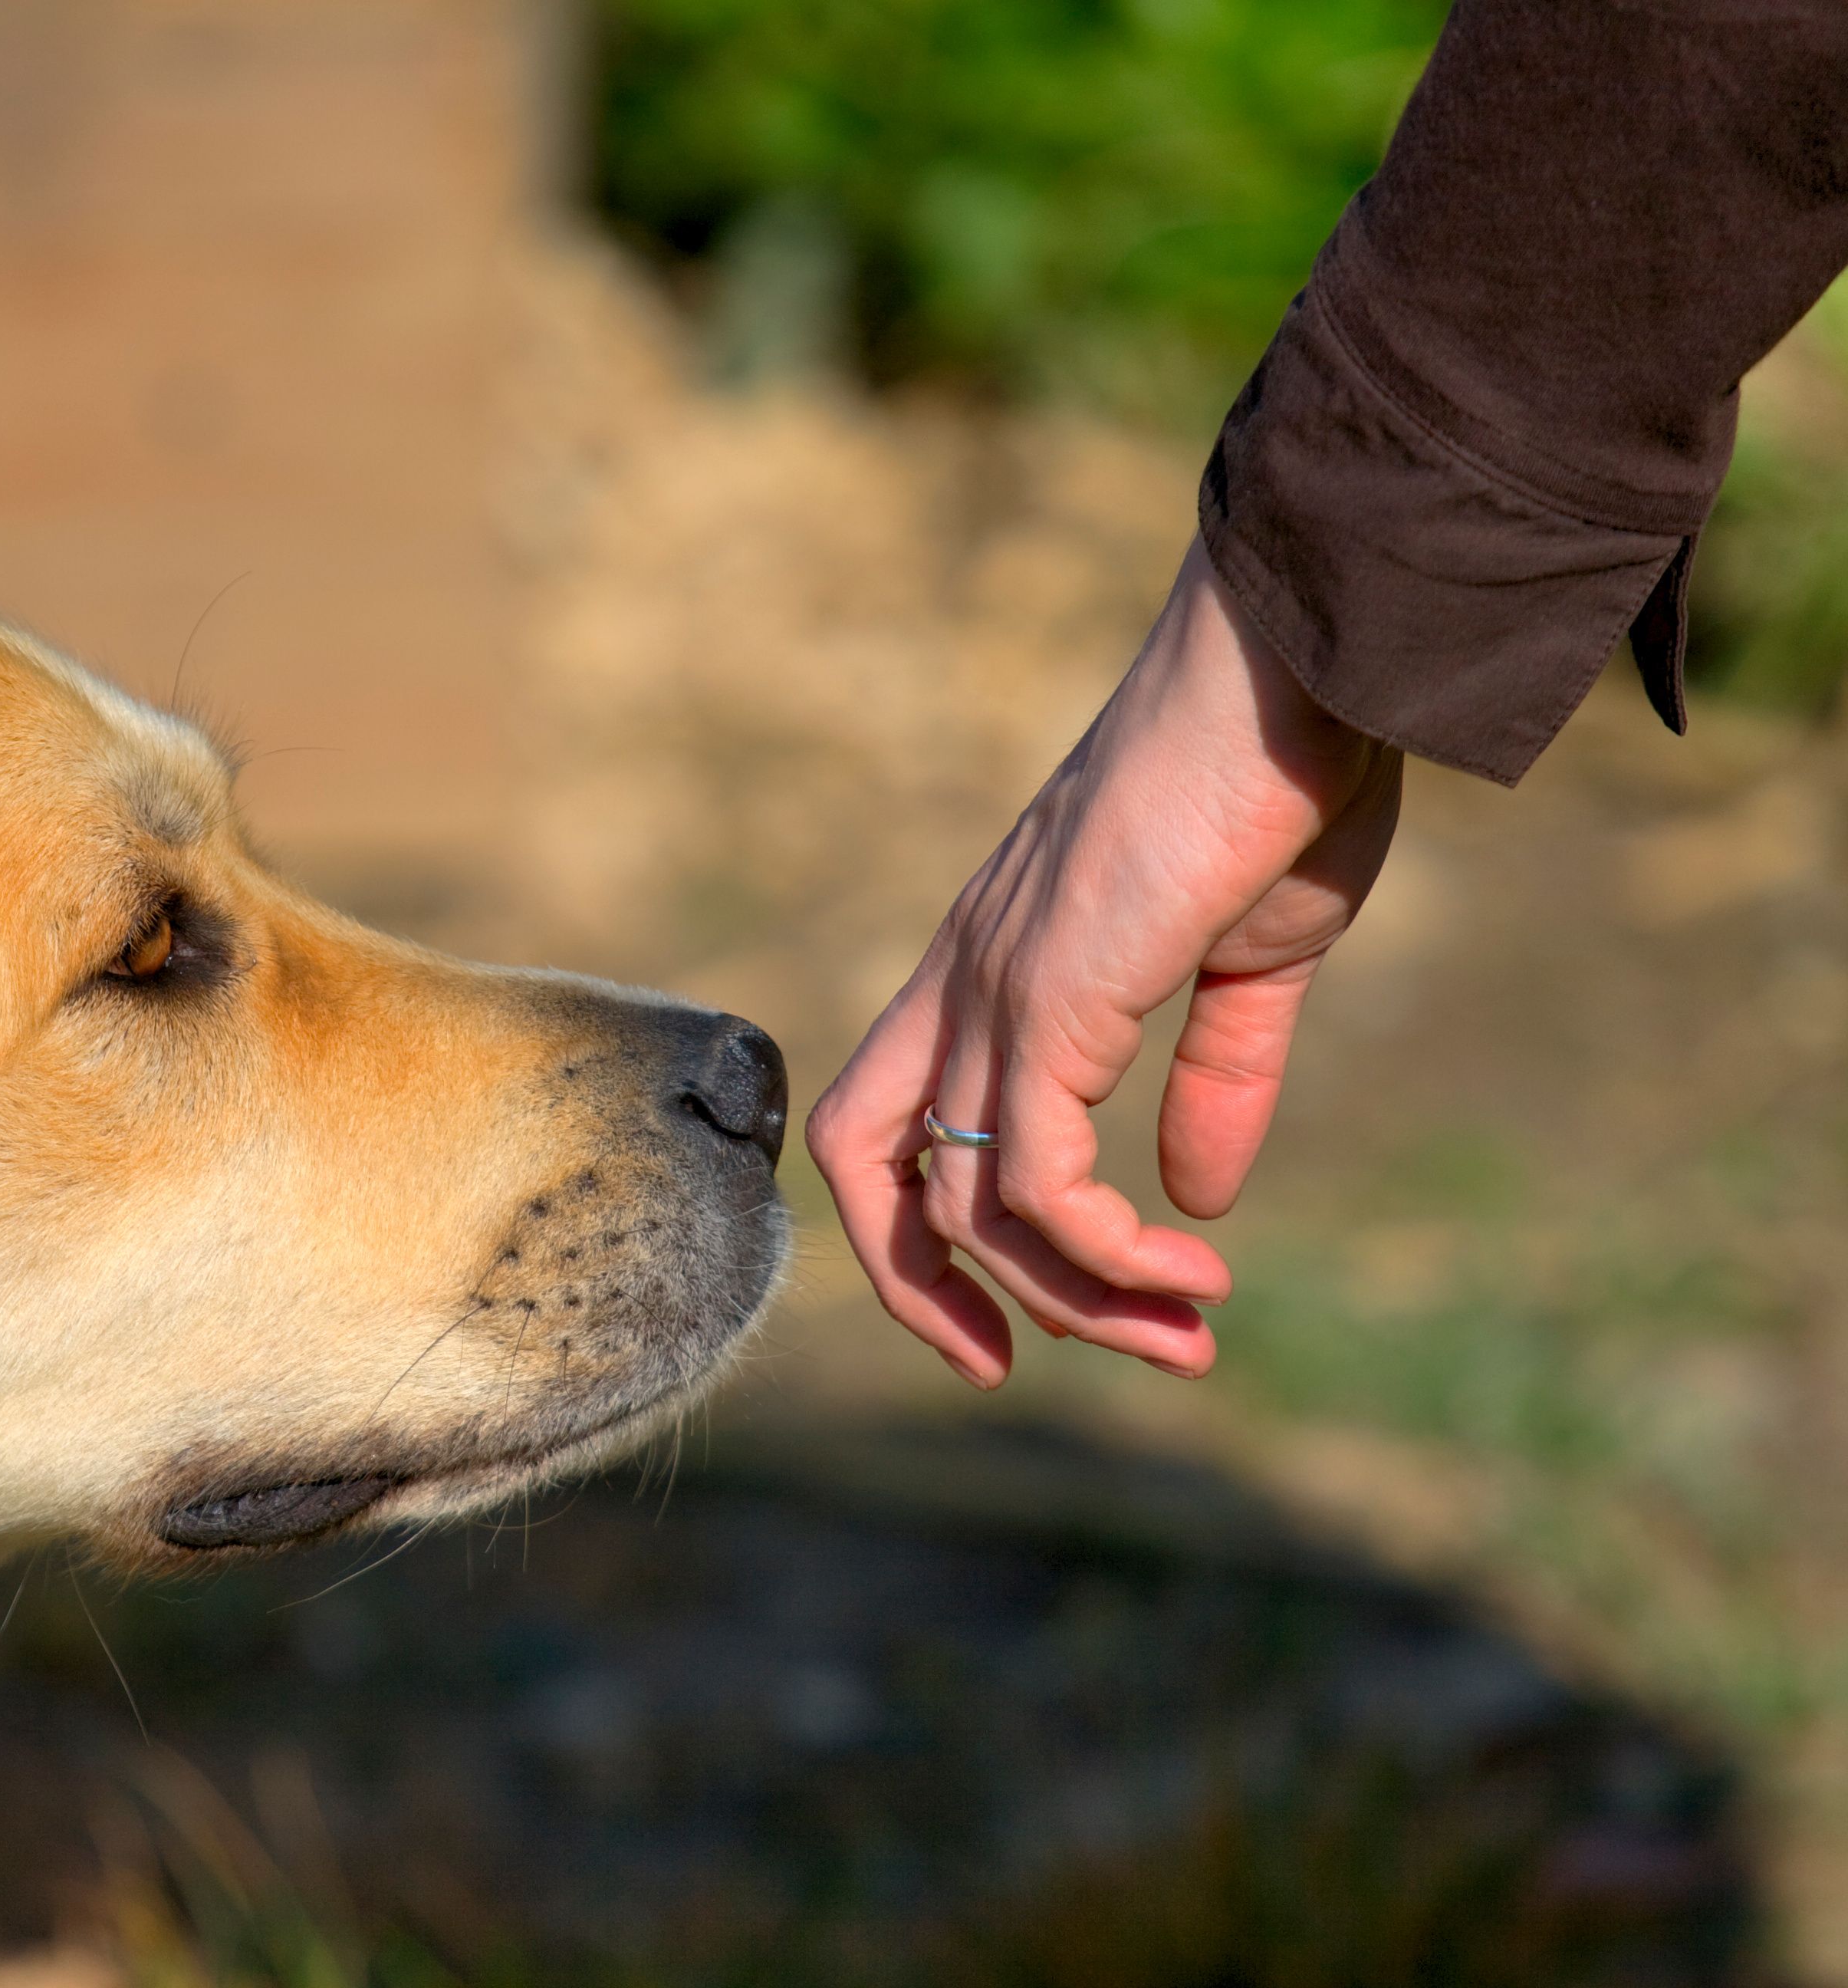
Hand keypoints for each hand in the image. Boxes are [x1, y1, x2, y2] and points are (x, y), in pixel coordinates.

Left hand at [805, 540, 1401, 1385]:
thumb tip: (1198, 1199)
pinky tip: (1189, 1268)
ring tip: (1189, 1335)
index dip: (915, 1231)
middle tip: (1017, 1370)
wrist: (1304, 670)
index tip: (1014, 1315)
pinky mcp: (1053, 992)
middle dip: (921, 1294)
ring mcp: (997, 983)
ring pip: (962, 1203)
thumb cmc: (1279, 783)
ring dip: (1074, 1299)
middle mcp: (964, 976)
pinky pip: (1033, 1179)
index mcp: (991, 961)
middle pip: (862, 1168)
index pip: (888, 1117)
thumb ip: (1215, 1077)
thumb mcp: (1250, 962)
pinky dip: (1102, 1254)